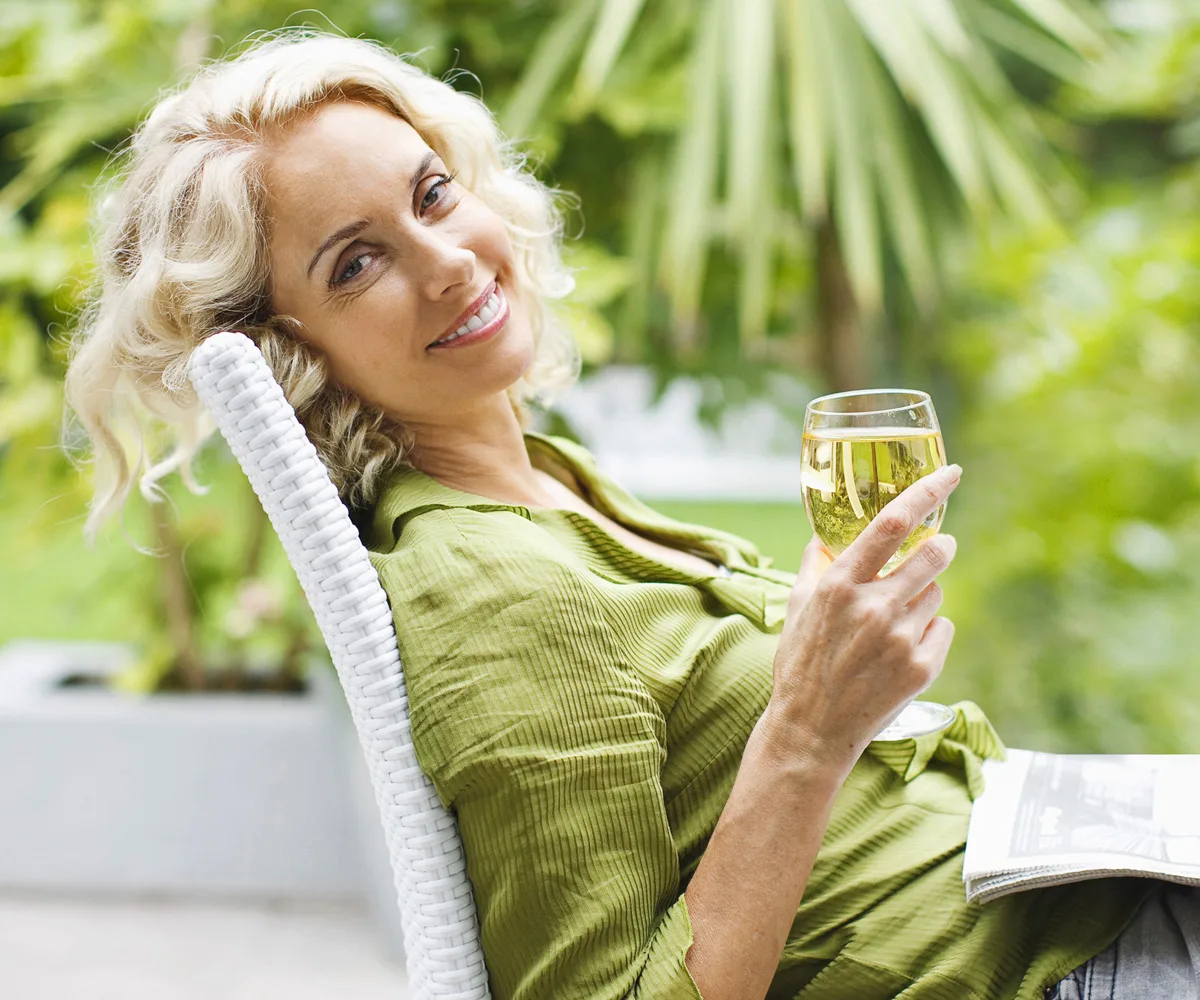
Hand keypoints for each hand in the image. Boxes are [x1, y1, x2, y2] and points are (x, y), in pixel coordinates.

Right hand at [765, 464, 962, 773]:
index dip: (927, 492)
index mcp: (839, 584)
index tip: (952, 473)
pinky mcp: (922, 667)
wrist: (812, 729)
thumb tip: (827, 533)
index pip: (892, 524)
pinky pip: (942, 628)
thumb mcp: (797, 606)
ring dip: (922, 597)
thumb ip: (816, 564)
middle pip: (933, 554)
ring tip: (892, 623)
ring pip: (936, 593)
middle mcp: (873, 606)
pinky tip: (900, 650)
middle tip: (937, 549)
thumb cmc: (800, 662)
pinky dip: (928, 632)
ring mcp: (901, 638)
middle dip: (940, 548)